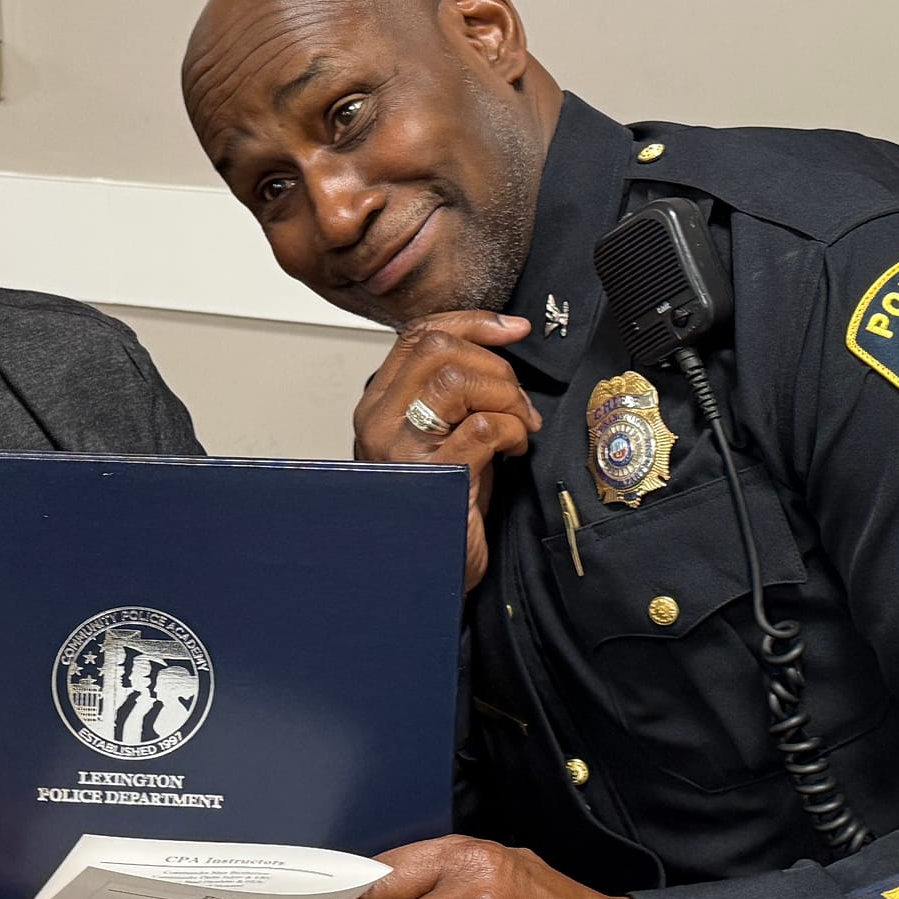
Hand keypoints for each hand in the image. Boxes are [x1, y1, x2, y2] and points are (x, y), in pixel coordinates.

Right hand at [352, 313, 540, 588]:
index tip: (513, 330)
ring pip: (458, 378)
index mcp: (379, 405)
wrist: (427, 574)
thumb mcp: (441, 438)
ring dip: (506, 395)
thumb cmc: (440, 509)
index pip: (418, 336)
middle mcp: (380, 420)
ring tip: (519, 425)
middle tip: (517, 400)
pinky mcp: (436, 476)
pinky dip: (513, 430)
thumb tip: (498, 350)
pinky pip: (485, 426)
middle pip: (439, 349)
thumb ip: (452, 396)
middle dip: (495, 365)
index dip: (473, 324)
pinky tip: (514, 451)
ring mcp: (402, 448)